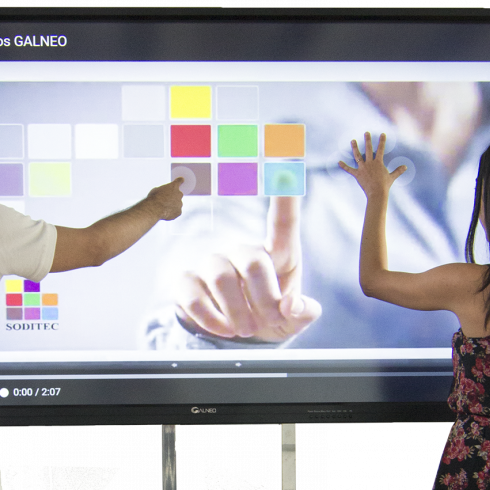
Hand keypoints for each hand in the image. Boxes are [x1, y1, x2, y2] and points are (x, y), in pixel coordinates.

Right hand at [147, 178, 183, 220]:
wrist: (154, 208)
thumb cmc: (153, 198)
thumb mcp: (156, 190)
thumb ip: (163, 190)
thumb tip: (163, 194)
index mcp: (173, 186)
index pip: (179, 181)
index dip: (180, 180)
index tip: (182, 180)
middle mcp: (179, 194)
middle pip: (178, 195)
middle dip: (174, 197)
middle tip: (166, 201)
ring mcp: (180, 203)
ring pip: (177, 204)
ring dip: (173, 205)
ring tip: (164, 208)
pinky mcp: (179, 212)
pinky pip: (176, 212)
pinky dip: (172, 213)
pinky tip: (166, 213)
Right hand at [174, 196, 321, 341]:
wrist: (238, 336)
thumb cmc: (272, 316)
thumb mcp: (295, 318)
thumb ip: (303, 312)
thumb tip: (292, 306)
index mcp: (277, 253)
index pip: (283, 220)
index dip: (285, 192)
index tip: (287, 153)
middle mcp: (242, 250)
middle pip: (252, 261)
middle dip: (264, 298)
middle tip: (269, 321)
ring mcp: (212, 263)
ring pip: (221, 277)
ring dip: (238, 311)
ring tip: (247, 329)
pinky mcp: (187, 282)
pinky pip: (194, 296)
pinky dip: (212, 319)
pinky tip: (224, 328)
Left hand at [338, 132, 407, 198]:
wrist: (377, 193)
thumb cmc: (385, 186)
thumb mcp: (392, 177)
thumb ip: (398, 171)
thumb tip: (405, 167)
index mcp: (378, 162)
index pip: (381, 149)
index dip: (382, 141)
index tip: (382, 134)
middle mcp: (370, 163)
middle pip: (368, 149)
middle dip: (368, 140)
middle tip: (366, 132)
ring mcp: (363, 168)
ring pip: (358, 156)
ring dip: (355, 147)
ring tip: (352, 140)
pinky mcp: (357, 175)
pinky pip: (349, 170)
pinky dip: (344, 166)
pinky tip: (338, 162)